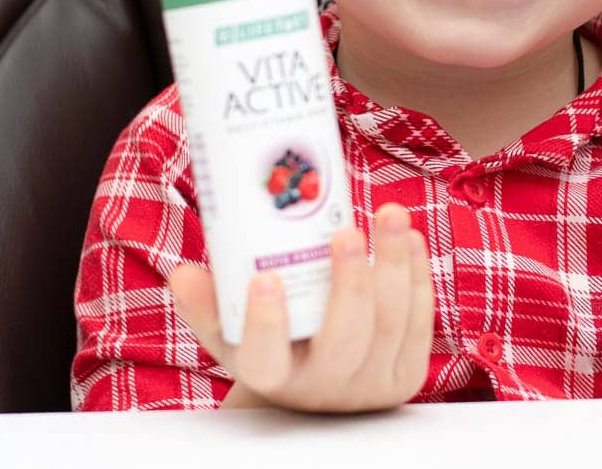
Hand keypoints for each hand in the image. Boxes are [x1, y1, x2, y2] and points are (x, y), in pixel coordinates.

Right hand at [167, 202, 433, 413]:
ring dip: (393, 265)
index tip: (265, 278)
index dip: (266, 323)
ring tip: (390, 214)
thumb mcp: (230, 331)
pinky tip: (410, 238)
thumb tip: (183, 274)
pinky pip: (418, 323)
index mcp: (273, 378)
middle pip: (343, 342)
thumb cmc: (271, 344)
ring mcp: (370, 384)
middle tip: (346, 232)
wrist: (316, 385)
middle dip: (350, 283)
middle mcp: (323, 388)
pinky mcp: (406, 374)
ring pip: (390, 325)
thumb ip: (206, 303)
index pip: (265, 361)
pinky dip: (417, 276)